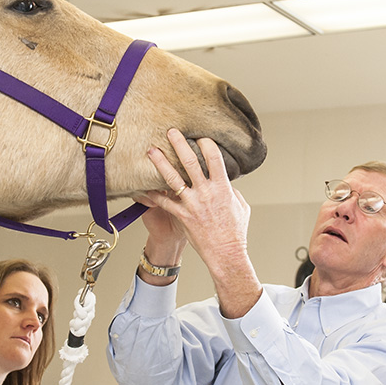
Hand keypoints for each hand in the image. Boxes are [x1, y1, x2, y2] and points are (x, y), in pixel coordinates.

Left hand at [142, 129, 250, 269]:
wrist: (225, 253)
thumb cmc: (235, 232)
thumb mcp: (241, 206)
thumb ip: (232, 191)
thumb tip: (227, 183)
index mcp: (222, 187)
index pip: (214, 157)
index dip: (206, 143)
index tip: (200, 136)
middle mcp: (206, 192)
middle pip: (190, 162)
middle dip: (180, 144)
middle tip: (171, 132)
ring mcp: (192, 204)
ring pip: (173, 178)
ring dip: (161, 162)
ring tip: (152, 150)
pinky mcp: (182, 216)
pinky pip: (164, 201)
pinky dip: (153, 194)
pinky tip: (144, 186)